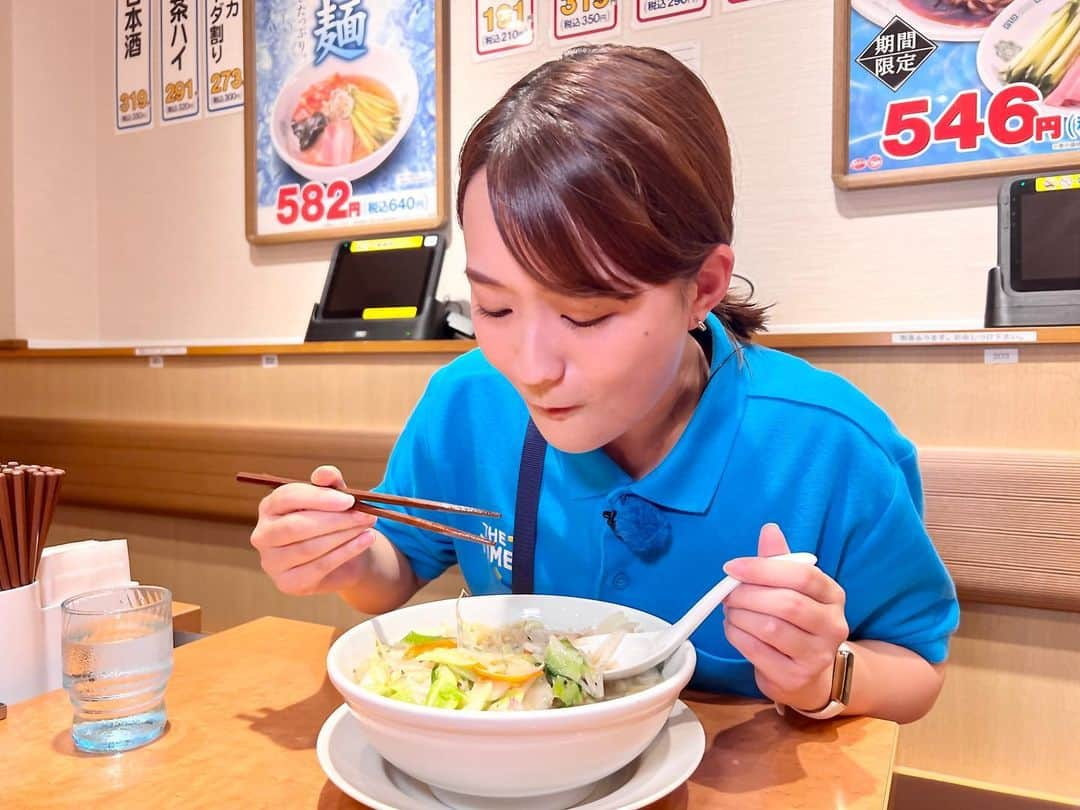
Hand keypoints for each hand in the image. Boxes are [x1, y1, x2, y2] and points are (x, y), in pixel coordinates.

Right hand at [250, 465, 377, 596]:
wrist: (344, 556)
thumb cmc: (333, 520)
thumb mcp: (335, 498)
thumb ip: (330, 483)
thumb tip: (325, 473)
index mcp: (270, 507)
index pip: (286, 498)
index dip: (318, 498)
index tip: (349, 499)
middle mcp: (263, 535)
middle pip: (296, 526)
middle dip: (335, 520)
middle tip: (365, 515)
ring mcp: (272, 562)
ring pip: (309, 548)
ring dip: (344, 536)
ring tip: (368, 526)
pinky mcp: (288, 583)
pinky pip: (319, 567)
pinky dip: (346, 552)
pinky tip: (365, 540)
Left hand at [721, 524, 848, 712]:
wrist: (808, 675)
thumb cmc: (796, 622)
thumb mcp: (792, 588)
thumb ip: (779, 560)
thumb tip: (769, 530)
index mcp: (833, 595)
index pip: (803, 575)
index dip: (763, 568)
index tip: (732, 567)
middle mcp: (833, 626)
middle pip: (786, 603)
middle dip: (747, 595)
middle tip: (727, 593)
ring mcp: (817, 656)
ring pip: (770, 628)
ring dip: (739, 616)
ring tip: (730, 611)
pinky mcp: (795, 677)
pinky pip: (757, 651)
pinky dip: (737, 636)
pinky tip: (734, 629)